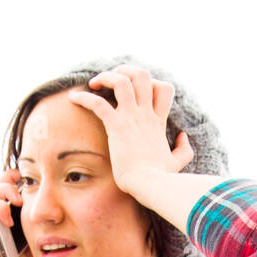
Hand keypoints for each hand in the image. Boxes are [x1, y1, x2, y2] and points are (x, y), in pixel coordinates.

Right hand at [0, 166, 33, 256]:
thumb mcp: (29, 256)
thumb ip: (35, 239)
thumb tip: (53, 228)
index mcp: (11, 222)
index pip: (15, 192)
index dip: (24, 184)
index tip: (38, 186)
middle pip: (2, 184)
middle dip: (13, 179)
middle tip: (27, 187)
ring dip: (6, 189)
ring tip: (18, 201)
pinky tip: (8, 219)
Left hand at [67, 65, 193, 204]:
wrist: (150, 185)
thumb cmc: (161, 178)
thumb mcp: (177, 162)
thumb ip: (183, 149)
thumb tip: (183, 136)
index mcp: (158, 121)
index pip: (162, 88)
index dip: (151, 84)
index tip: (137, 93)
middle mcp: (145, 114)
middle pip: (141, 75)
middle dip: (125, 71)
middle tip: (111, 80)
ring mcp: (131, 118)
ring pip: (121, 81)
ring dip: (106, 77)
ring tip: (94, 83)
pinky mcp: (117, 127)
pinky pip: (98, 103)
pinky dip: (84, 98)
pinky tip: (73, 98)